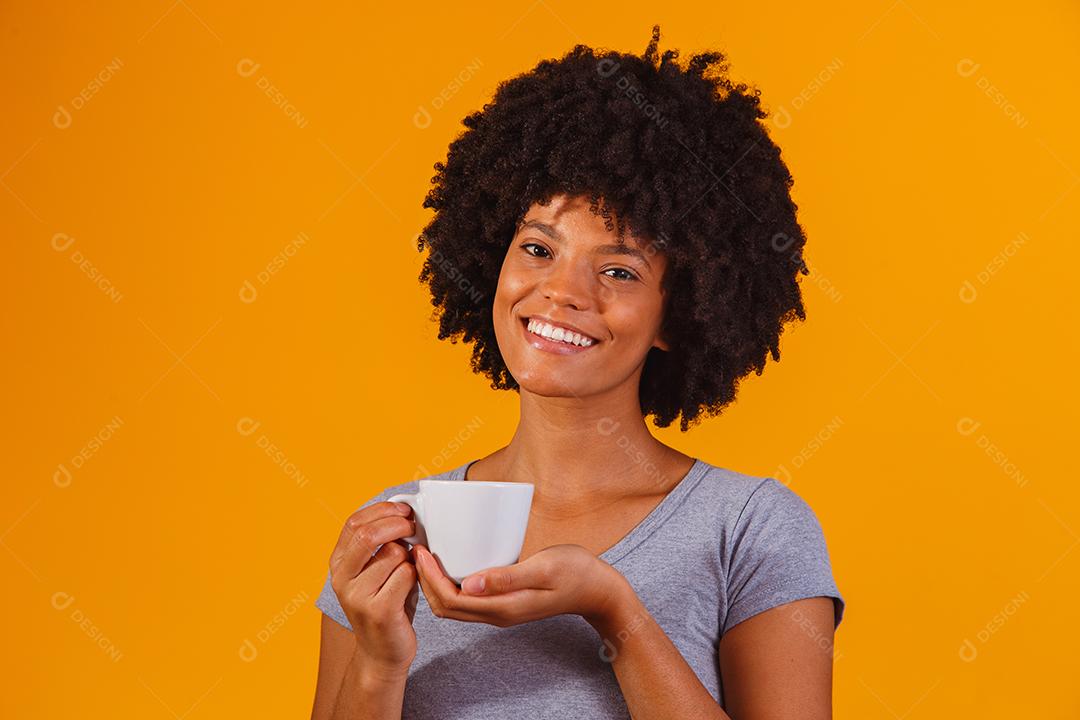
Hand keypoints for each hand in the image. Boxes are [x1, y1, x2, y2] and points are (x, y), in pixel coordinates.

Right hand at [328, 501, 421, 675]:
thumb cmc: (387, 602)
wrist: (383, 651)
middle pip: (368, 534)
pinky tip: (412, 586)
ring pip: (393, 554)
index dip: (381, 510)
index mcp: (338, 563)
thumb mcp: (376, 569)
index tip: (403, 509)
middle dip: (397, 524)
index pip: (353, 522)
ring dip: (410, 556)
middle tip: (413, 527)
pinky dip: (416, 575)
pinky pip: (406, 575)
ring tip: (410, 570)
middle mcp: (341, 579)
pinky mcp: (378, 611)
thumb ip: (380, 543)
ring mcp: (357, 596)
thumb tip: (404, 511)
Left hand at [413, 543, 625, 628]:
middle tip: (415, 550)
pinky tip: (449, 562)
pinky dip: (449, 583)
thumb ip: (507, 577)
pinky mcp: (504, 603)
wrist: (598, 590)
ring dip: (434, 583)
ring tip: (425, 554)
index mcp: (503, 608)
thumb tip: (470, 582)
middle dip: (423, 582)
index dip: (428, 577)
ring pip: (453, 605)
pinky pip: (466, 599)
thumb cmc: (575, 573)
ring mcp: (500, 611)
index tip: (420, 550)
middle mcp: (496, 614)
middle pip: (445, 606)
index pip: (450, 599)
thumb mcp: (544, 568)